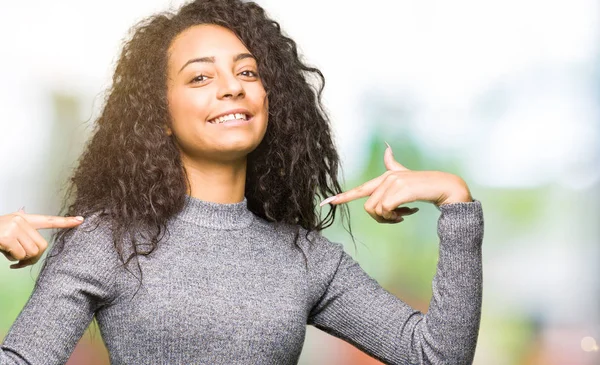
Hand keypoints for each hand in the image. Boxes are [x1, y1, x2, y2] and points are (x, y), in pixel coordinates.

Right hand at [0, 208, 83, 268]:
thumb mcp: (6, 229)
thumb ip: (20, 231)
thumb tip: (29, 227)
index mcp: (22, 219)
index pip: (48, 220)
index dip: (65, 222)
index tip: (81, 220)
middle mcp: (20, 220)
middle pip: (41, 245)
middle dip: (32, 258)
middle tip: (19, 262)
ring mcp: (14, 226)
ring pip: (31, 252)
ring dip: (19, 259)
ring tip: (8, 253)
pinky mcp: (7, 236)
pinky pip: (19, 255)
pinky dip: (11, 259)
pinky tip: (2, 252)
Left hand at [319, 142, 472, 223]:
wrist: (447, 187)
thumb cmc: (426, 186)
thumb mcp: (407, 176)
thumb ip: (394, 164)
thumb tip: (386, 147)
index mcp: (385, 177)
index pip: (360, 189)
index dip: (343, 197)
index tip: (326, 203)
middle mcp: (387, 177)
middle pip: (369, 207)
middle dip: (382, 219)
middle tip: (398, 219)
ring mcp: (393, 182)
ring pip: (377, 211)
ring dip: (390, 219)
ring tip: (404, 215)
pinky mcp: (401, 189)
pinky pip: (386, 210)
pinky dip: (396, 218)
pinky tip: (409, 213)